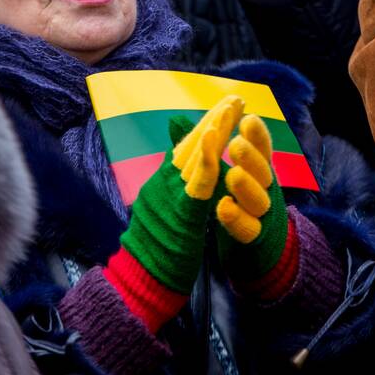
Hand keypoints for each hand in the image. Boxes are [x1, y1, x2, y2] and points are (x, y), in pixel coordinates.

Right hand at [115, 95, 243, 300]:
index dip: (208, 124)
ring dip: (214, 130)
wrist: (138, 277)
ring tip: (230, 108)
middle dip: (216, 118)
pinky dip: (206, 161)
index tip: (227, 106)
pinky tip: (217, 143)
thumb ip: (174, 186)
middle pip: (193, 143)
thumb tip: (178, 164)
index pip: (188, 147)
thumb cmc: (154, 249)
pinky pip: (196, 184)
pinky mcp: (180, 213)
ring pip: (195, 156)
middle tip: (236, 97)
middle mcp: (165, 181)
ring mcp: (170, 195)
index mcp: (164, 181)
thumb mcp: (164, 210)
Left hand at [216, 114, 289, 283]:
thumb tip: (176, 120)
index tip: (247, 116)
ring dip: (245, 186)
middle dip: (251, 154)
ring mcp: (262, 215)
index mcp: (258, 169)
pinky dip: (236, 218)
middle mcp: (264, 189)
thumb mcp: (221, 173)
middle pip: (262, 170)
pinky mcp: (255, 239)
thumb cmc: (234, 202)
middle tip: (237, 142)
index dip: (256, 134)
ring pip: (258, 200)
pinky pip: (248, 229)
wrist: (254, 248)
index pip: (260, 148)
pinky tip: (224, 207)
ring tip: (233, 174)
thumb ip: (201, 147)